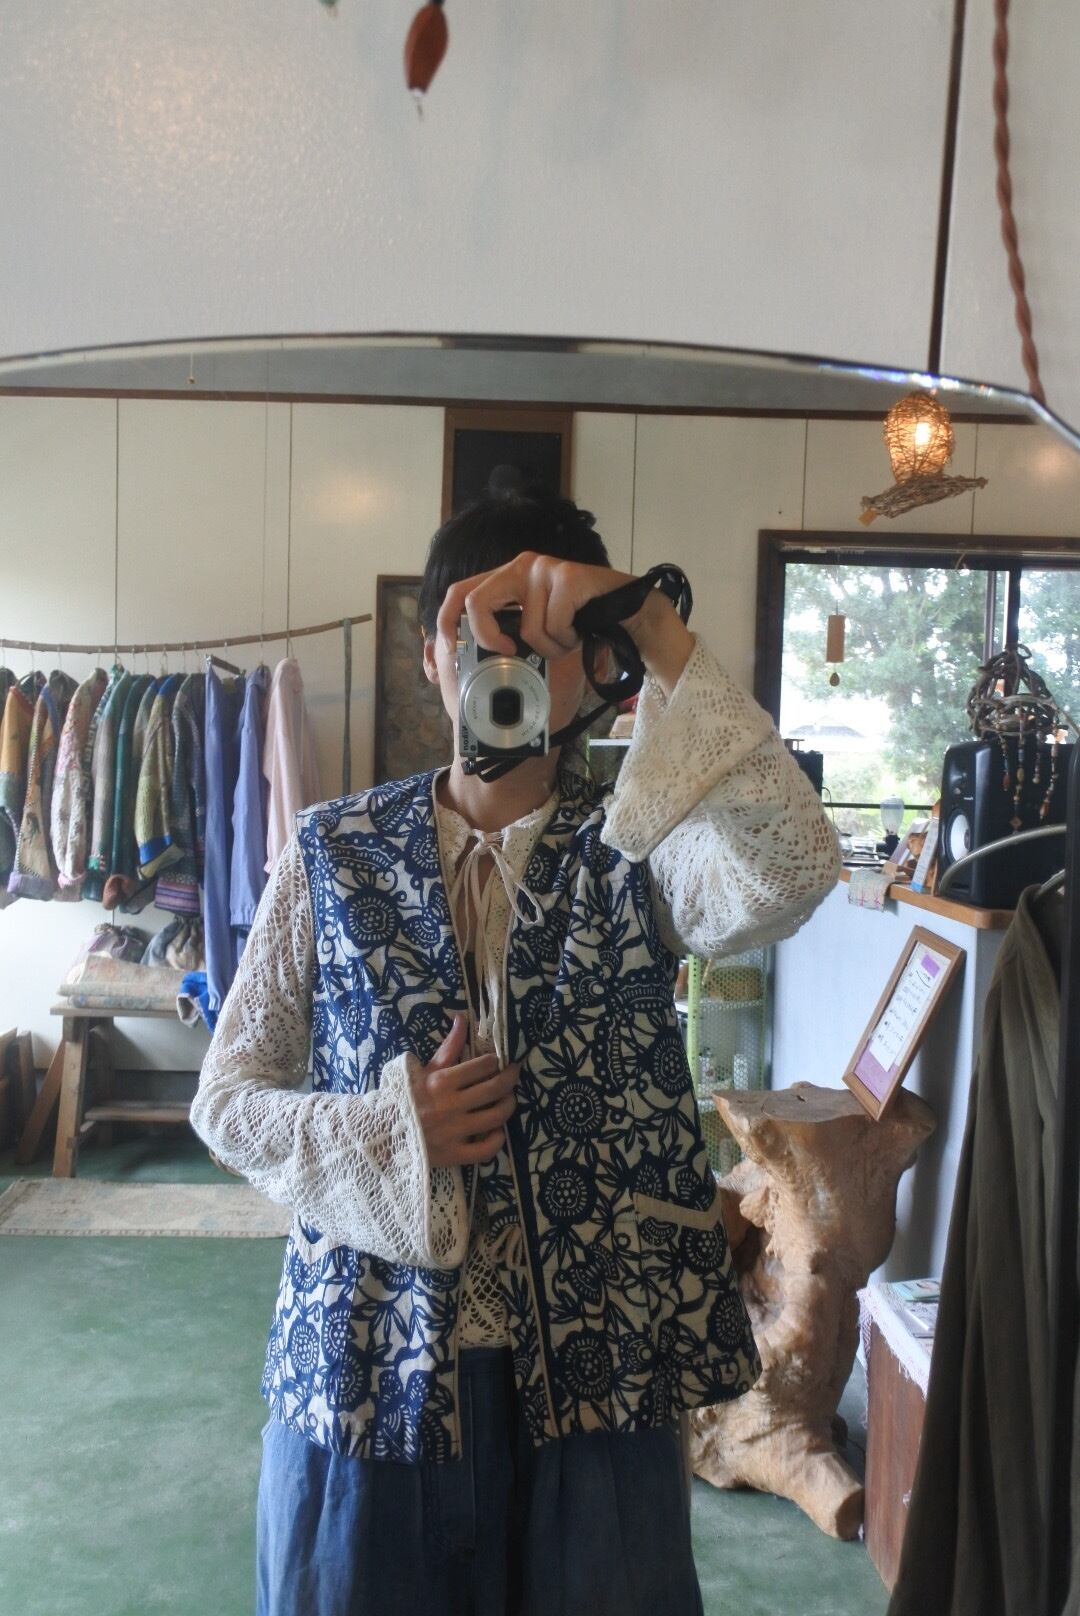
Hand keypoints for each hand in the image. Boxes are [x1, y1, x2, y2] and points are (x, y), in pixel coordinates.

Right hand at [410, 1015, 518, 1166]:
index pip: (483, 1066)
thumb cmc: (404, 1097)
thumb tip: (463, 1018)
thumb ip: (449, 1046)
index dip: (496, 1061)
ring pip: (496, 1117)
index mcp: (442, 1082)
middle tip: (513, 1073)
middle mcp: (451, 1106)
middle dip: (510, 1078)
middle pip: (495, 1089)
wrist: (381, 1132)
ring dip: (508, 1105)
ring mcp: (454, 1132)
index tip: (499, 1060)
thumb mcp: (425, 1069)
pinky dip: (497, 1140)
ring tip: (508, 1099)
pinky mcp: (454, 1154)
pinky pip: (486, 1150)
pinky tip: (496, 1131)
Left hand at [435, 552, 692, 695]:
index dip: (445, 621)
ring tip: (567, 641)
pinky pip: (553, 625)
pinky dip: (567, 640)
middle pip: (476, 603)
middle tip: (512, 653)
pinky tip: (581, 631)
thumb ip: (505, 635)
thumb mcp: (535, 630)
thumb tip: (466, 661)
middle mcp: (520, 566)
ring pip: (526, 627)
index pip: (459, 592)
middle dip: (489, 638)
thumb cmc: (581, 623)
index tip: (450, 649)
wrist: (629, 612)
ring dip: (549, 648)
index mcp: (506, 578)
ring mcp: (543, 569)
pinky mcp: (567, 577)